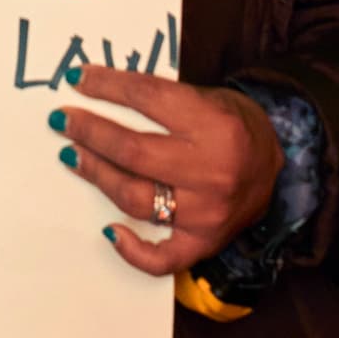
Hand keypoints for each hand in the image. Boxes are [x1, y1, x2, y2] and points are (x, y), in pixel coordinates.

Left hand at [52, 65, 283, 276]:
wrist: (275, 164)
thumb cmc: (233, 124)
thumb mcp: (206, 97)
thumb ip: (162, 100)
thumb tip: (100, 93)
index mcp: (213, 123)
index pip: (148, 99)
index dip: (108, 87)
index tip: (79, 79)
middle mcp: (211, 169)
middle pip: (134, 152)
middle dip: (91, 133)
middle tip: (63, 121)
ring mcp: (207, 212)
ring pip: (137, 198)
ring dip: (97, 175)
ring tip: (73, 156)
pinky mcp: (205, 242)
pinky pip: (162, 257)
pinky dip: (132, 249)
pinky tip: (109, 231)